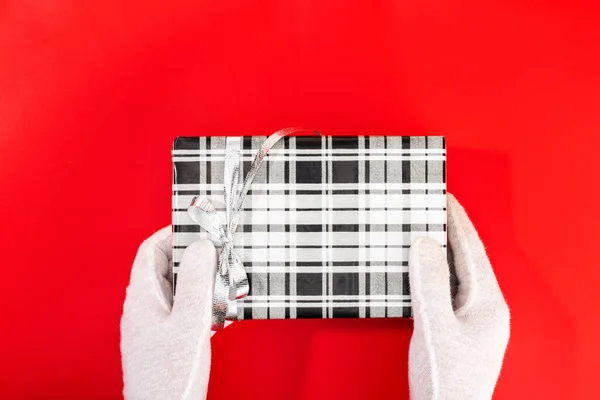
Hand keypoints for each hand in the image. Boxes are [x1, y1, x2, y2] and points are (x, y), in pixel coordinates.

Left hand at [121, 226, 217, 399]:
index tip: (198, 227)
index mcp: (142, 299)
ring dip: (200, 282)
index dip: (172, 233)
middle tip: (217, 255)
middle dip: (193, 258)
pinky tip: (218, 312)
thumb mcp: (190, 321)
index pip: (150, 250)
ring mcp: (153, 326)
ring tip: (223, 284)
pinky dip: (201, 304)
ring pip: (176, 290)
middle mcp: (143, 309)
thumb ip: (195, 281)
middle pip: (164, 268)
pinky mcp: (165, 341)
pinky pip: (182, 310)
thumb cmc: (171, 378)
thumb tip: (201, 246)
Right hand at [408, 194, 509, 399]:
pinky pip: (447, 288)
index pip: (471, 250)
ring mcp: (473, 319)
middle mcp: (485, 308)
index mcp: (488, 303)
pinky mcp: (458, 328)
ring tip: (426, 229)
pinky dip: (434, 271)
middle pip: (467, 258)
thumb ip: (430, 284)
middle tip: (435, 206)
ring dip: (442, 249)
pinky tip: (422, 267)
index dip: (457, 220)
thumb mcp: (436, 328)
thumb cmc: (448, 381)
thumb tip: (425, 244)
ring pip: (457, 272)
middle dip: (451, 230)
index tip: (444, 197)